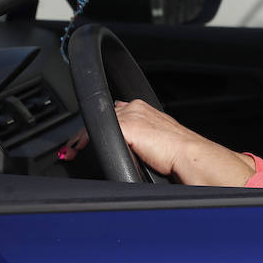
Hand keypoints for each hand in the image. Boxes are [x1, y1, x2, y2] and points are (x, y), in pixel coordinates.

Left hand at [64, 100, 255, 185]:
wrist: (191, 154)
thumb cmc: (181, 154)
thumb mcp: (158, 143)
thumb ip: (144, 140)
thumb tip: (139, 151)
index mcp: (145, 110)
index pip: (115, 112)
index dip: (100, 126)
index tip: (87, 141)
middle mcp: (136, 108)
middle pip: (101, 116)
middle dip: (86, 132)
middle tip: (73, 149)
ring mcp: (130, 114)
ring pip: (95, 122)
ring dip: (81, 138)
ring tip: (72, 152)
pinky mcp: (125, 125)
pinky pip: (94, 130)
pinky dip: (82, 141)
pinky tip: (76, 151)